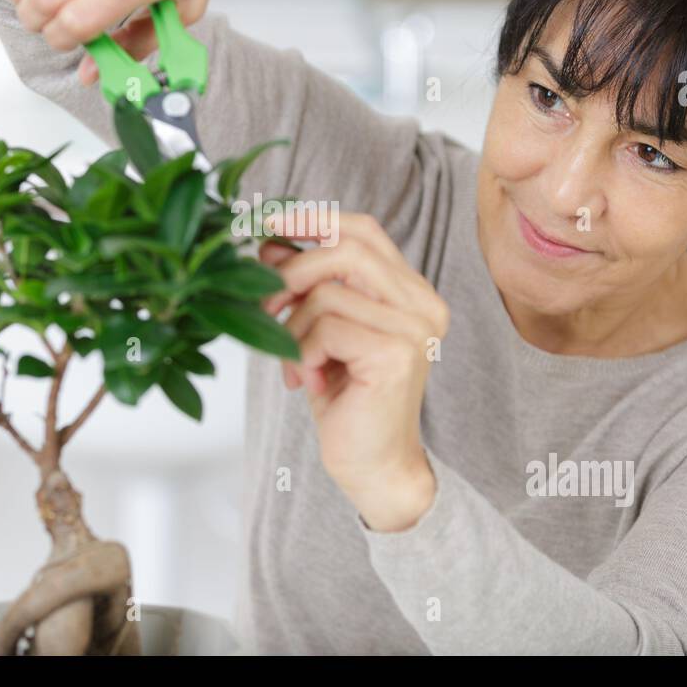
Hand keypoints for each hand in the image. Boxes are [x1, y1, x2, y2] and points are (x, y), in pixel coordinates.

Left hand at [259, 211, 448, 530]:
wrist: (372, 466)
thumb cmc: (346, 399)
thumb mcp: (320, 331)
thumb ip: (306, 286)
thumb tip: (270, 244)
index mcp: (410, 291)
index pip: (365, 231)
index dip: (315, 220)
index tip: (268, 223)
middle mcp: (422, 304)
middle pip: (346, 250)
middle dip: (293, 272)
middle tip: (265, 305)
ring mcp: (414, 327)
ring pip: (327, 292)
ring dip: (293, 327)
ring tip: (294, 361)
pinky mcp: (396, 354)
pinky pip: (326, 328)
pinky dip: (301, 352)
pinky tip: (308, 381)